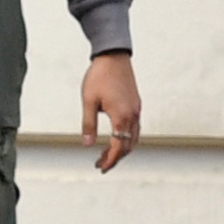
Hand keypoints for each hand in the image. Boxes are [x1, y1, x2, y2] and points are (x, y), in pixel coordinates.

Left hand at [82, 51, 141, 173]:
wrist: (113, 56)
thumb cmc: (100, 76)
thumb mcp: (89, 101)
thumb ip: (88, 124)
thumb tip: (88, 144)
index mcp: (121, 117)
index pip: (118, 147)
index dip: (110, 160)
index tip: (102, 167)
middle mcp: (132, 115)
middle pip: (128, 146)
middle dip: (115, 157)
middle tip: (101, 163)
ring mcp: (136, 110)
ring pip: (134, 138)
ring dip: (122, 148)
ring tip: (108, 153)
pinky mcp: (136, 104)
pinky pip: (135, 128)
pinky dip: (127, 138)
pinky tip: (117, 137)